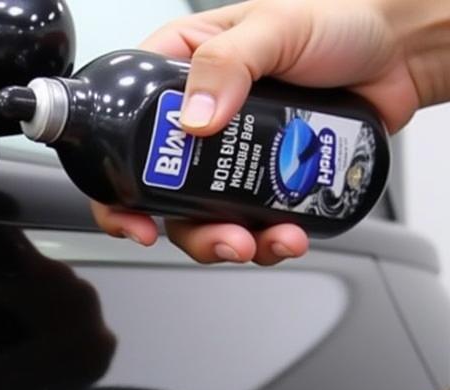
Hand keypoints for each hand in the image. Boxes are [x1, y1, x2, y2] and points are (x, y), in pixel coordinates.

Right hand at [97, 0, 441, 263]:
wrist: (398, 54)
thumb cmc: (339, 20)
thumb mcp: (274, 26)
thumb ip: (228, 63)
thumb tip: (195, 118)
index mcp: (179, 76)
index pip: (123, 134)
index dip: (116, 187)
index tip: (134, 219)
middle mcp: (197, 123)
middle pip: (161, 197)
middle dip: (187, 231)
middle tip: (218, 238)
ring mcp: (229, 158)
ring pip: (203, 220)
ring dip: (226, 244)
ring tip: (259, 242)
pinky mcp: (263, 183)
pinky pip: (249, 226)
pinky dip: (266, 242)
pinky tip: (286, 235)